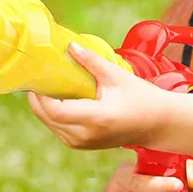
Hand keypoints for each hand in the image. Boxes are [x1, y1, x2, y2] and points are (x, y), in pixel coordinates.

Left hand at [27, 42, 166, 149]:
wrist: (156, 124)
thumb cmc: (141, 97)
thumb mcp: (117, 76)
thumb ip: (91, 61)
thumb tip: (70, 46)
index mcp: (96, 118)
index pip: (55, 110)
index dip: (41, 95)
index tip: (38, 77)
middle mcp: (85, 135)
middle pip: (47, 118)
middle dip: (37, 98)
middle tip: (36, 77)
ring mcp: (82, 143)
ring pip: (50, 125)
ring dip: (43, 107)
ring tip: (44, 85)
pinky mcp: (82, 145)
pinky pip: (58, 129)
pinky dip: (53, 114)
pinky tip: (56, 98)